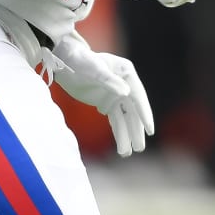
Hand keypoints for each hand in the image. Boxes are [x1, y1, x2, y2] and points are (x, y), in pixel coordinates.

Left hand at [52, 33, 152, 156]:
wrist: (64, 61)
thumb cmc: (80, 60)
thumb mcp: (93, 69)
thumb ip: (108, 80)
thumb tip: (126, 93)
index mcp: (126, 72)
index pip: (138, 95)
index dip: (144, 113)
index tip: (150, 130)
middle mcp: (125, 84)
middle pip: (134, 110)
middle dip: (136, 130)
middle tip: (139, 148)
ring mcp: (116, 95)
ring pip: (125, 118)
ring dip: (127, 135)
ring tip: (127, 153)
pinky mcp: (106, 103)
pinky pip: (115, 120)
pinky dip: (118, 133)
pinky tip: (122, 147)